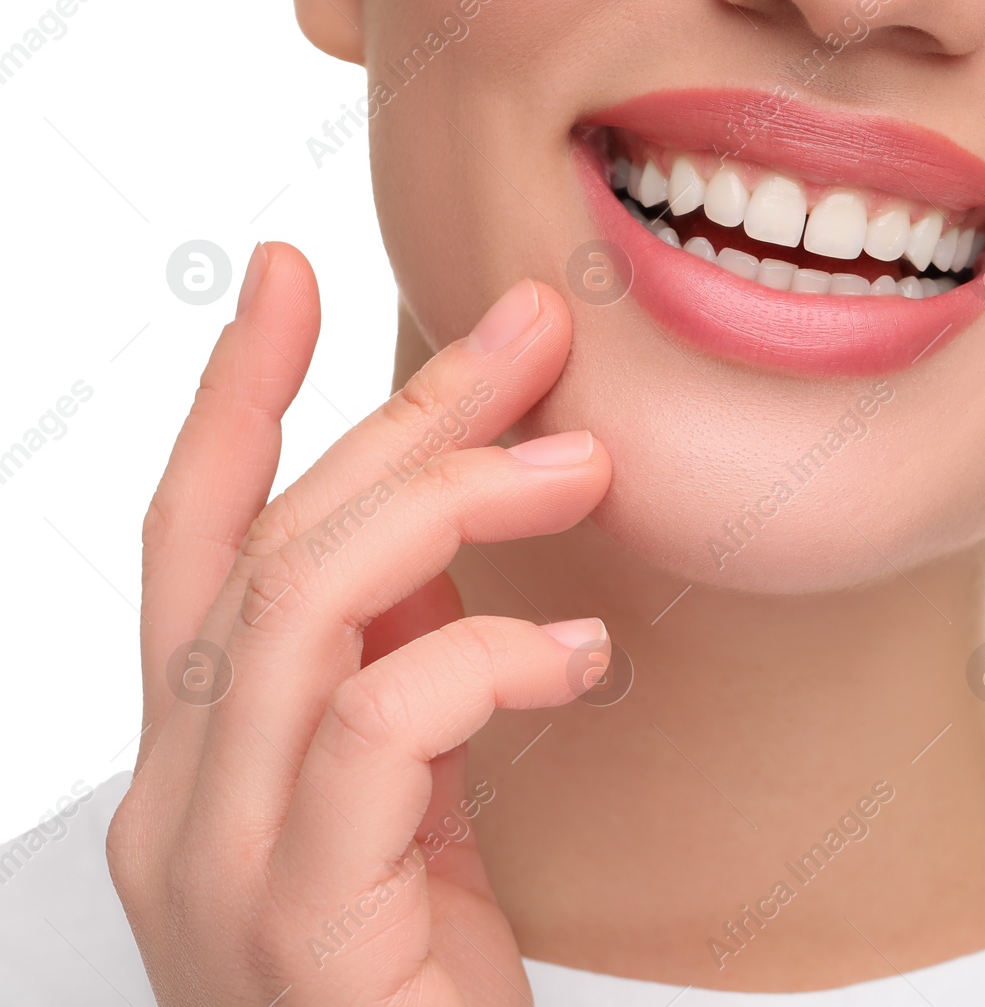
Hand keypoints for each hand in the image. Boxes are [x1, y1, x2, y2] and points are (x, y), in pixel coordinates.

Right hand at [107, 242, 610, 1004]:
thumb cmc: (418, 986)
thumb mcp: (405, 806)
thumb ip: (397, 672)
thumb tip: (455, 516)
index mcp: (199, 765)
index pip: (188, 543)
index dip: (235, 400)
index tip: (288, 273)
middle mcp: (179, 806)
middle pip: (264, 547)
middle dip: (395, 417)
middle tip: (525, 337)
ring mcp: (223, 872)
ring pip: (298, 608)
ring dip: (448, 503)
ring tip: (579, 462)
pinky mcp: (302, 925)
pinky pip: (377, 728)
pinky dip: (484, 658)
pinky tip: (578, 652)